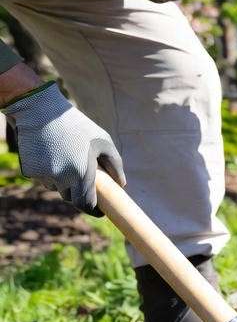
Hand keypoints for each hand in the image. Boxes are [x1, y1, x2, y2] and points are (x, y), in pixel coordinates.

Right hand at [4, 82, 123, 215]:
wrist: (39, 111)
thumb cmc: (77, 125)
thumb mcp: (103, 141)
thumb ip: (115, 165)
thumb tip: (122, 184)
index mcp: (81, 173)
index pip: (86, 204)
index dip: (93, 210)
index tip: (100, 210)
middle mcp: (61, 179)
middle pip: (71, 197)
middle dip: (79, 192)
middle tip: (85, 179)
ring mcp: (43, 176)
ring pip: (56, 188)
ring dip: (63, 181)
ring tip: (67, 159)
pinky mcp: (29, 171)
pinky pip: (43, 178)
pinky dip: (49, 172)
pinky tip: (52, 154)